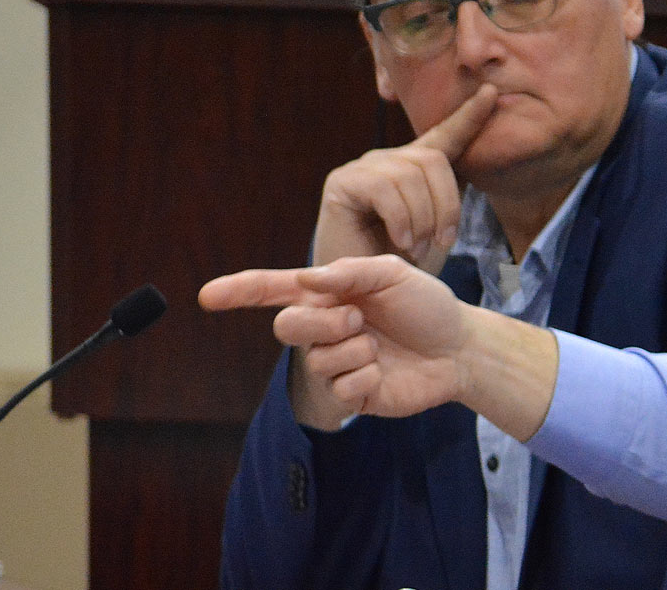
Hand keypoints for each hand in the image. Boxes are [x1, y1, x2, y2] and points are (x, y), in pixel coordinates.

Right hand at [203, 255, 480, 430]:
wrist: (460, 348)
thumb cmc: (427, 306)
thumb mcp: (394, 273)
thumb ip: (350, 271)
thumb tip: (305, 279)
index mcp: (327, 295)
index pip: (273, 291)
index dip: (239, 292)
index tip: (206, 296)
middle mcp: (324, 329)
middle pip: (286, 328)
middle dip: (320, 322)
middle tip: (358, 318)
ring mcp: (336, 364)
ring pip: (317, 359)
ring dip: (354, 348)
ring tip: (379, 345)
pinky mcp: (351, 395)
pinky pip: (340, 387)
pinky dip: (366, 375)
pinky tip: (383, 371)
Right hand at [311, 84, 495, 270]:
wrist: (368, 301)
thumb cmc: (404, 269)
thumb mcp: (439, 229)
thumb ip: (451, 195)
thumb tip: (474, 165)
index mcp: (415, 171)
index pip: (444, 136)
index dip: (469, 116)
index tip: (491, 93)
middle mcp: (389, 162)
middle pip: (432, 159)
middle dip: (446, 205)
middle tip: (441, 242)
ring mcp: (362, 168)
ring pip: (411, 173)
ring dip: (424, 218)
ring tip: (415, 246)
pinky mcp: (341, 183)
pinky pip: (385, 187)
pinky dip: (401, 219)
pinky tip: (401, 242)